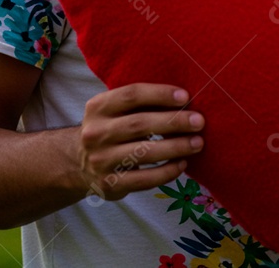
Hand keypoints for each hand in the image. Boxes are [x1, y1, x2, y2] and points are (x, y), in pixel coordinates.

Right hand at [78, 83, 204, 200]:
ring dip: (175, 147)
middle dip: (174, 122)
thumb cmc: (112, 129)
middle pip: (139, 124)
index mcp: (98, 107)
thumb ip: (143, 104)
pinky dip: (166, 172)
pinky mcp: (109, 184)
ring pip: (143, 152)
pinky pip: (144, 179)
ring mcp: (100, 160)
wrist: (79, 163)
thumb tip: (185, 100)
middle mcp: (95, 132)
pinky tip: (182, 164)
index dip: (160, 94)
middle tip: (199, 121)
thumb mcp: (116, 111)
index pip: (131, 95)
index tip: (185, 97)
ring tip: (197, 143)